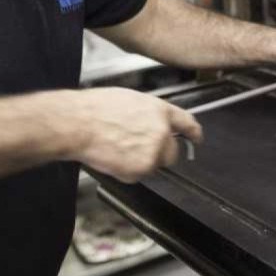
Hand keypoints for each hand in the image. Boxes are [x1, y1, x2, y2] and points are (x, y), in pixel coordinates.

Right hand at [69, 87, 202, 182]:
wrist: (80, 123)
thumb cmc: (96, 109)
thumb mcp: (129, 100)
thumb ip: (147, 114)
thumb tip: (149, 123)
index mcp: (160, 110)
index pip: (187, 123)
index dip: (193, 132)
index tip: (196, 138)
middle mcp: (162, 131)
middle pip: (173, 152)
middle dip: (161, 154)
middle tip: (140, 150)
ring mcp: (153, 151)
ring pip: (154, 165)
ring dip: (142, 162)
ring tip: (119, 149)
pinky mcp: (142, 168)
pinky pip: (139, 175)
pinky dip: (128, 171)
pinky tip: (114, 157)